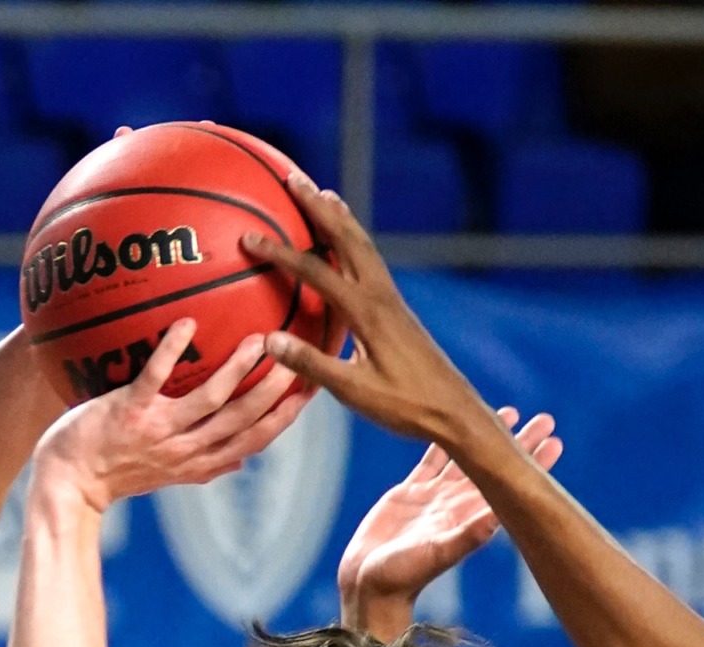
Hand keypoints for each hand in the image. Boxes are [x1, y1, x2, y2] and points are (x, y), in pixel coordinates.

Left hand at [34, 319, 307, 510]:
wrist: (68, 482)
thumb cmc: (116, 473)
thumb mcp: (168, 475)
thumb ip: (206, 467)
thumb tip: (242, 460)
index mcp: (200, 463)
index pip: (255, 440)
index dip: (285, 416)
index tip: (311, 389)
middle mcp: (185, 450)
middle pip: (242, 421)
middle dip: (274, 390)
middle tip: (297, 356)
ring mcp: (158, 432)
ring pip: (210, 401)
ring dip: (238, 371)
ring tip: (259, 339)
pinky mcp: (128, 412)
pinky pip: (154, 377)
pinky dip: (171, 351)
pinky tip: (186, 323)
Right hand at [242, 176, 500, 449]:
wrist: (455, 411)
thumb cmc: (405, 407)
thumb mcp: (354, 392)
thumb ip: (312, 365)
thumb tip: (269, 341)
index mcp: (367, 313)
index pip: (315, 272)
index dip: (279, 253)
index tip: (249, 238)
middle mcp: (381, 296)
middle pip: (346, 238)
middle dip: (318, 206)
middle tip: (293, 177)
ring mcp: (392, 301)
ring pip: (363, 246)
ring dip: (340, 218)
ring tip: (323, 194)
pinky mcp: (398, 311)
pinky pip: (371, 264)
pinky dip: (354, 244)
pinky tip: (347, 247)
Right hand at [339, 408, 562, 625]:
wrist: (368, 585)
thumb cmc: (402, 577)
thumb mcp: (436, 555)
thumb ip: (466, 535)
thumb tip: (497, 518)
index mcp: (468, 517)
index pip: (507, 483)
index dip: (532, 463)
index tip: (554, 439)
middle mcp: (456, 505)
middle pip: (492, 466)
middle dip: (518, 443)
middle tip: (546, 419)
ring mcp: (432, 498)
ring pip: (465, 459)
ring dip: (482, 437)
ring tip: (508, 412)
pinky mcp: (408, 494)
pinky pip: (430, 461)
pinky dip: (441, 442)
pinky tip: (450, 423)